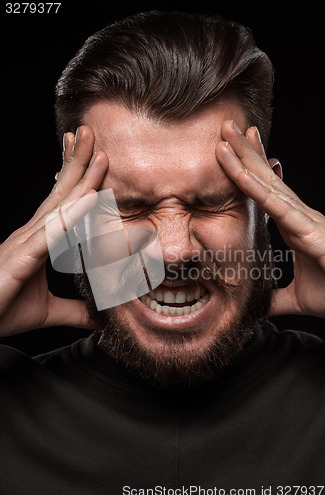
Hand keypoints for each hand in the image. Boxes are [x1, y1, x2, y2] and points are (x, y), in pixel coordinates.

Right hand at [0, 126, 108, 335]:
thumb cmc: (2, 309)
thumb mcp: (46, 311)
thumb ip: (74, 310)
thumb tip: (98, 316)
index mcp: (38, 240)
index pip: (61, 203)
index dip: (77, 178)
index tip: (94, 155)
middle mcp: (31, 234)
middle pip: (61, 193)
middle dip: (78, 162)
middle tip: (93, 132)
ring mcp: (25, 243)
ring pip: (59, 206)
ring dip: (80, 178)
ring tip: (99, 153)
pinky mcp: (22, 259)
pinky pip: (51, 233)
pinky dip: (72, 215)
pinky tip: (90, 199)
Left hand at [216, 120, 324, 318]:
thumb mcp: (296, 298)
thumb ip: (275, 298)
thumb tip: (256, 303)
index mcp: (293, 226)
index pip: (265, 192)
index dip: (249, 169)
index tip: (232, 148)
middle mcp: (297, 215)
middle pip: (265, 177)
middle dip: (244, 150)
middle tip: (224, 125)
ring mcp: (304, 219)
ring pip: (268, 184)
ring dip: (245, 159)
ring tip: (225, 135)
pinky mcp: (310, 230)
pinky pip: (278, 207)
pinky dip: (258, 190)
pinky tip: (240, 175)